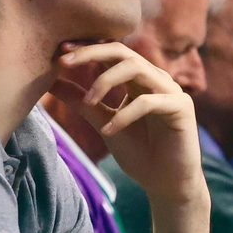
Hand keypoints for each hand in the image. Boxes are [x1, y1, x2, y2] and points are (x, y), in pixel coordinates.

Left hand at [52, 42, 205, 206]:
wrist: (167, 184)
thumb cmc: (139, 153)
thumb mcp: (102, 122)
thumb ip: (81, 102)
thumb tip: (51, 82)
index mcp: (138, 79)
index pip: (111, 52)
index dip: (86, 48)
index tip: (59, 51)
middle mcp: (155, 78)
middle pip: (122, 52)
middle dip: (92, 53)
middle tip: (63, 61)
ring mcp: (170, 90)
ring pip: (136, 68)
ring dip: (106, 81)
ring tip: (88, 101)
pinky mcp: (181, 107)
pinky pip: (149, 102)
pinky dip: (125, 115)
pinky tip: (109, 131)